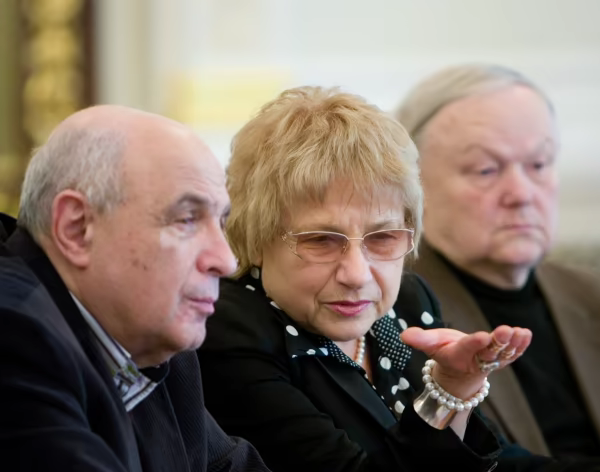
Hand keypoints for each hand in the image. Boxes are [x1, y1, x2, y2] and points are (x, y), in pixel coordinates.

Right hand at [401, 325, 530, 399]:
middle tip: (506, 330)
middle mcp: (476, 360)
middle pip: (488, 353)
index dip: (475, 343)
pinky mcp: (501, 360)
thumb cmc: (443, 351)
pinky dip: (520, 346)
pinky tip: (526, 334)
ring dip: (513, 344)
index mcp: (457, 355)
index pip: (467, 348)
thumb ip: (420, 339)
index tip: (484, 335)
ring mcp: (490, 361)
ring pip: (503, 354)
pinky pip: (512, 355)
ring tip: (520, 332)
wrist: (458, 370)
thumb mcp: (430, 345)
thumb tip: (404, 335)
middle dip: (498, 342)